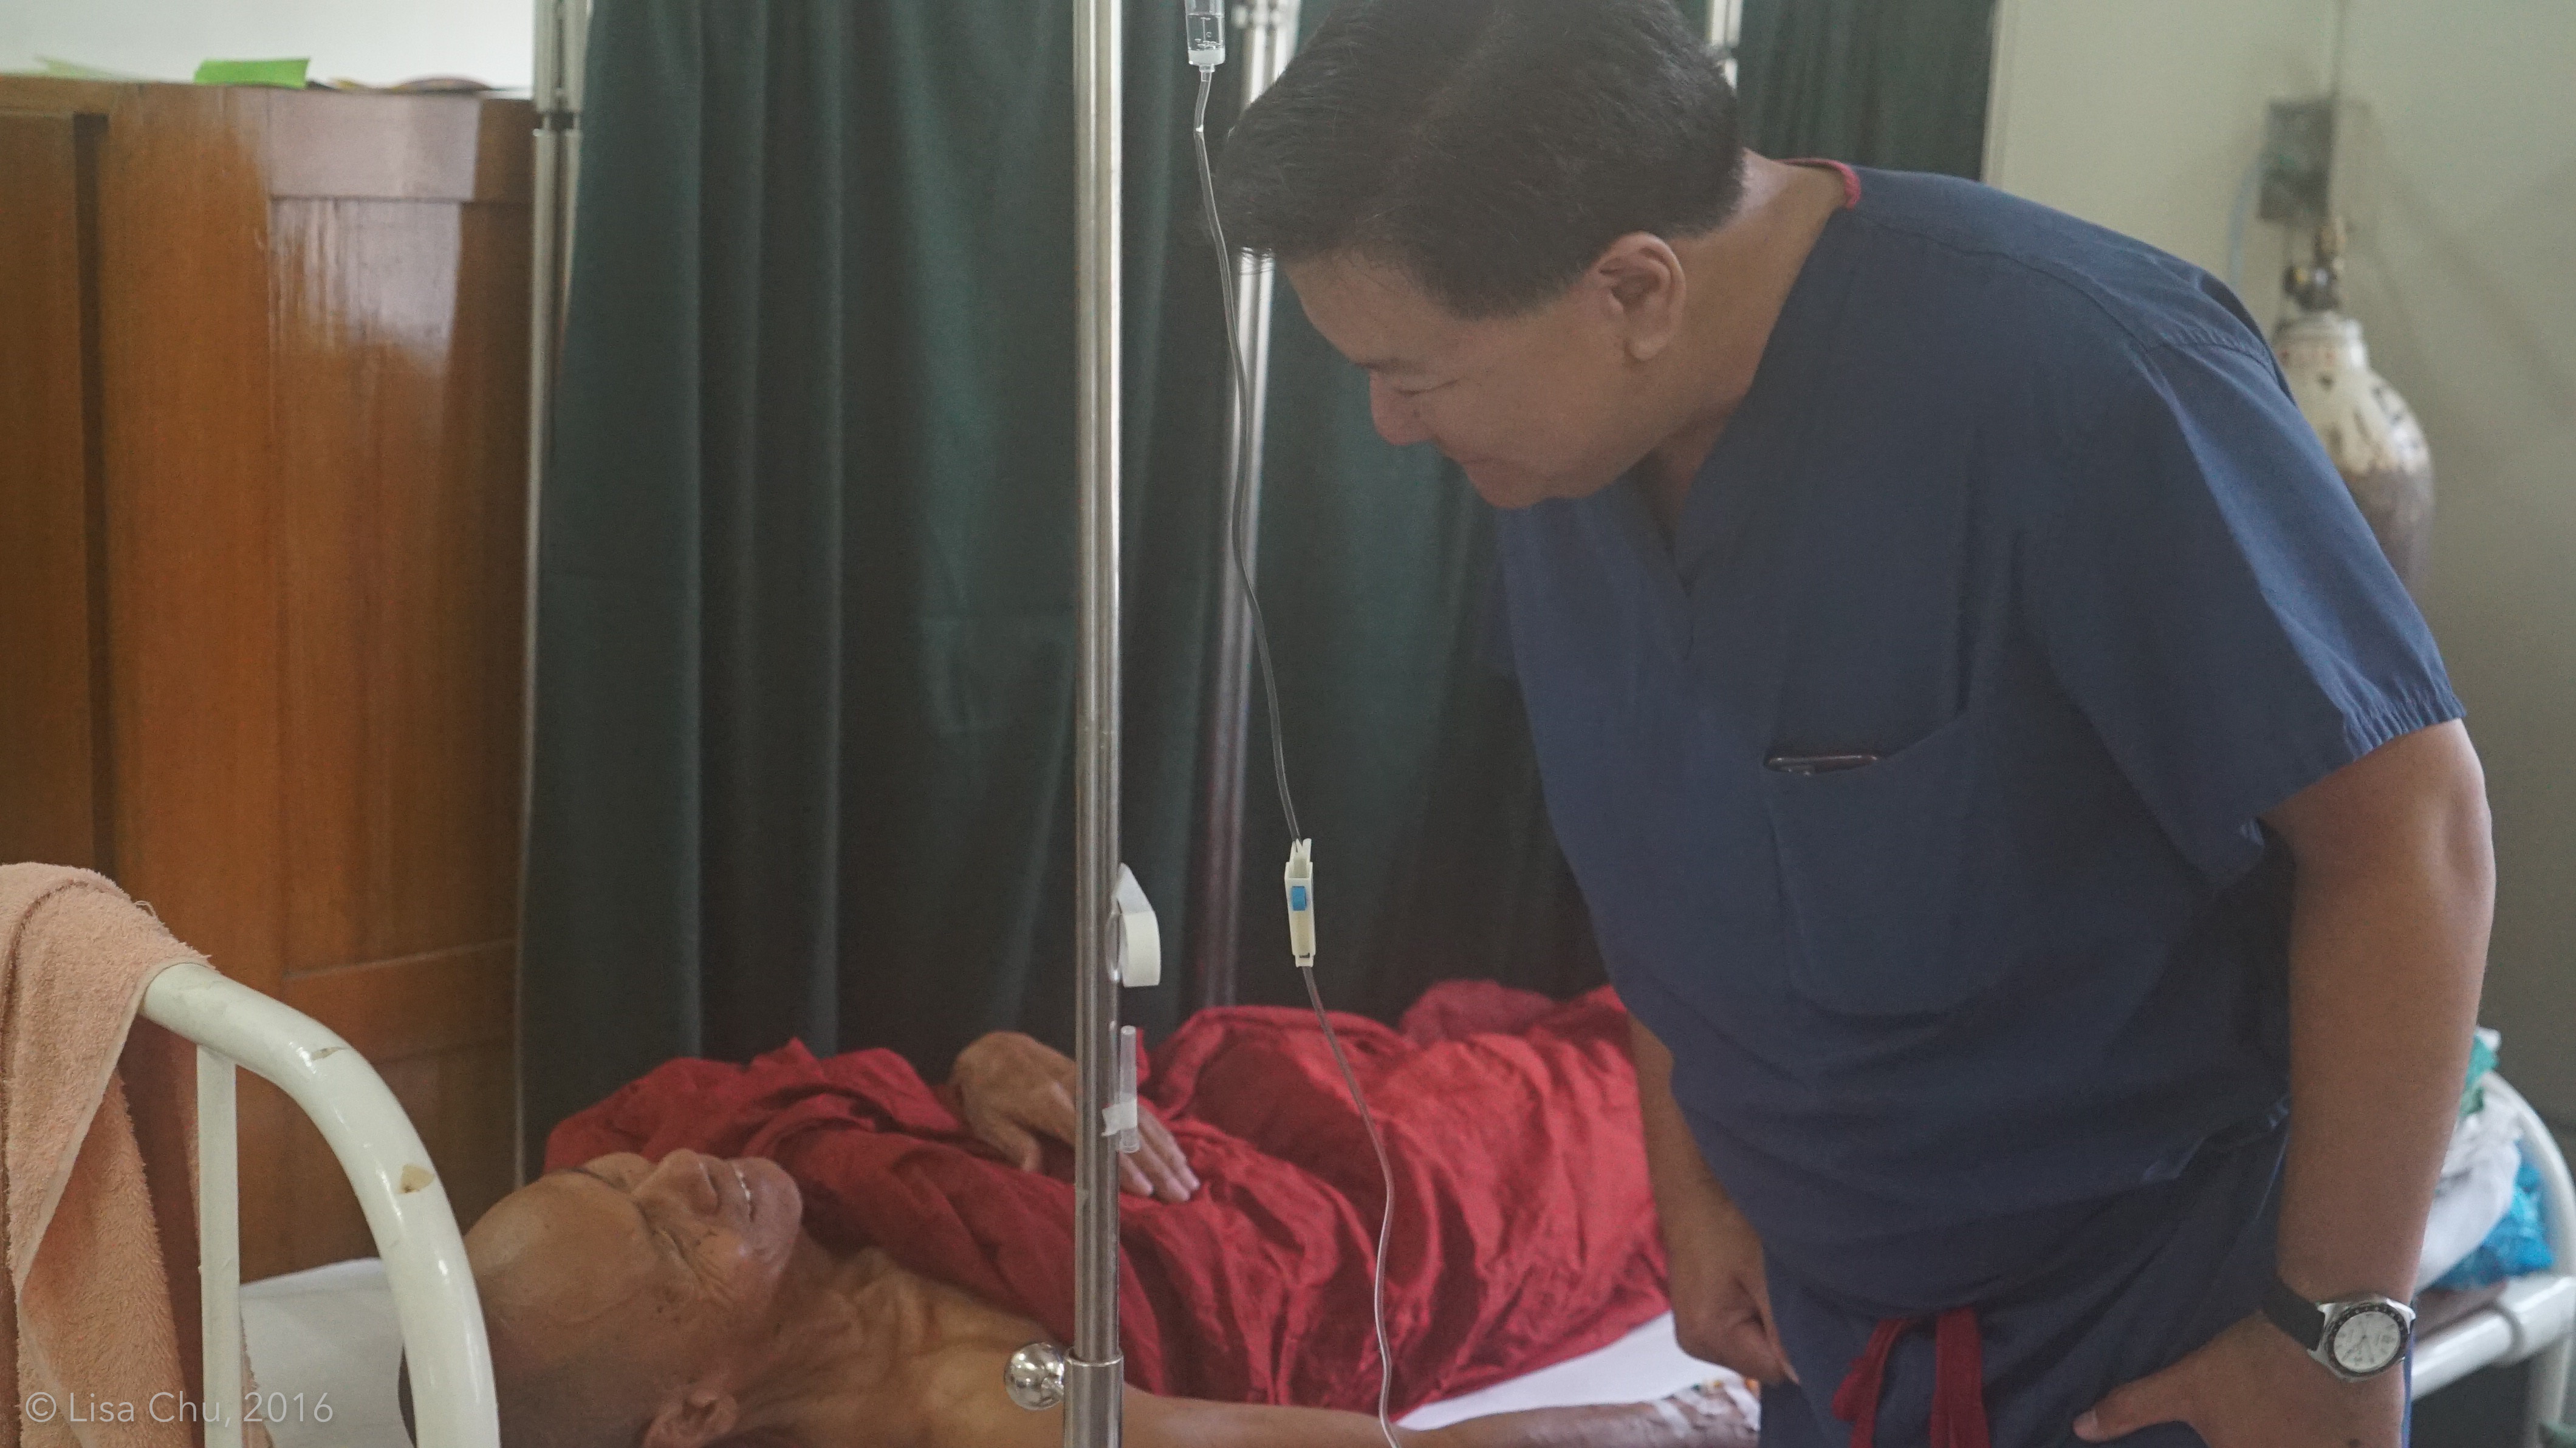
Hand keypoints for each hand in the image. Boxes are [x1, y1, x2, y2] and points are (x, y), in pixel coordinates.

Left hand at [948, 1031, 1199, 1202]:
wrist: (995, 1049)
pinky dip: (1160, 1131)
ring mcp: (1096, 1083)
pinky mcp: (1102, 1082)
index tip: (1144, 1188)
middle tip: (1180, 1194)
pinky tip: (1175, 1151)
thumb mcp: (989, 1120)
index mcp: (1051, 1101)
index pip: (1094, 1136)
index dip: (1120, 1163)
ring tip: (1187, 1179)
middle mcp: (1082, 1089)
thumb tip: (1033, 1171)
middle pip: (1127, 1129)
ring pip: (1140, 1118)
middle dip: (1157, 1163)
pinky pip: (1138, 1107)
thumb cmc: (989, 1092)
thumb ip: (1015, 1143)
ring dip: (1167, 1150)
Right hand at [1663, 1194, 1797, 1388]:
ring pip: (1753, 1347)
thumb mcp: (1765, 1272)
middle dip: (1782, 1334)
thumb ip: (1786, 1327)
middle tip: (1784, 1288)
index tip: (1805, 1309)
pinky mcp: (1696, 1316)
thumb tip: (1807, 1377)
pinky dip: (1754, 1313)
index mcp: (1707, 1334)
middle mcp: (1694, 1342)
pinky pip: (1740, 1331)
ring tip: (1767, 1281)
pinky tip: (1754, 1282)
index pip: (1774, 1371)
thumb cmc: (1728, 1219)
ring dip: (1769, 1323)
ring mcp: (1692, 1330)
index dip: (1798, 1346)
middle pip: (1761, 1362)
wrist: (1693, 1183)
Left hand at [2076, 1314, 2403, 1445]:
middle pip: (2277, 1447)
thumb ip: (2132, 1409)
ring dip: (2307, 1437)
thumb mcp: (2186, 1385)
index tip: (2237, 1434)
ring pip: (2319, 1447)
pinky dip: (2349, 1439)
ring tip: (2301, 1419)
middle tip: (2268, 1419)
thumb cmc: (2254, 1362)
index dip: (2236, 1444)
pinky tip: (2338, 1426)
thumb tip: (2081, 1427)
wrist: (2330, 1329)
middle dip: (2270, 1438)